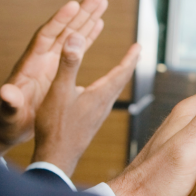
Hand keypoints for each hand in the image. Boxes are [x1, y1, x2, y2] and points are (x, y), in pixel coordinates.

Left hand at [0, 0, 107, 155]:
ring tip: (102, 2)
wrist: (8, 126)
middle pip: (63, 29)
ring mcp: (50, 62)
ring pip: (71, 34)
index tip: (73, 5)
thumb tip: (6, 93)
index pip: (46, 37)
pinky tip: (99, 24)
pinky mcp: (57, 68)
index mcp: (30, 65)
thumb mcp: (9, 113)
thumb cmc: (7, 121)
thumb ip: (9, 103)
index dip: (59, 22)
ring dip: (87, 18)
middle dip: (80, 11)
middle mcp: (41, 59)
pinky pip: (75, 47)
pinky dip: (88, 35)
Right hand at [31, 33, 140, 176]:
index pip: (121, 72)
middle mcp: (103, 105)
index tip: (139, 45)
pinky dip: (106, 88)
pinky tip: (98, 92)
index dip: (131, 57)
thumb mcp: (59, 90)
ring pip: (112, 91)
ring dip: (118, 76)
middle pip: (121, 80)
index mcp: (100, 95)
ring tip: (121, 69)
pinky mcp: (90, 122)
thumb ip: (68, 64)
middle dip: (128, 64)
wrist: (56, 158)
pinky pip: (103, 100)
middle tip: (136, 53)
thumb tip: (75, 37)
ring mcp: (97, 115)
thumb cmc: (56, 126)